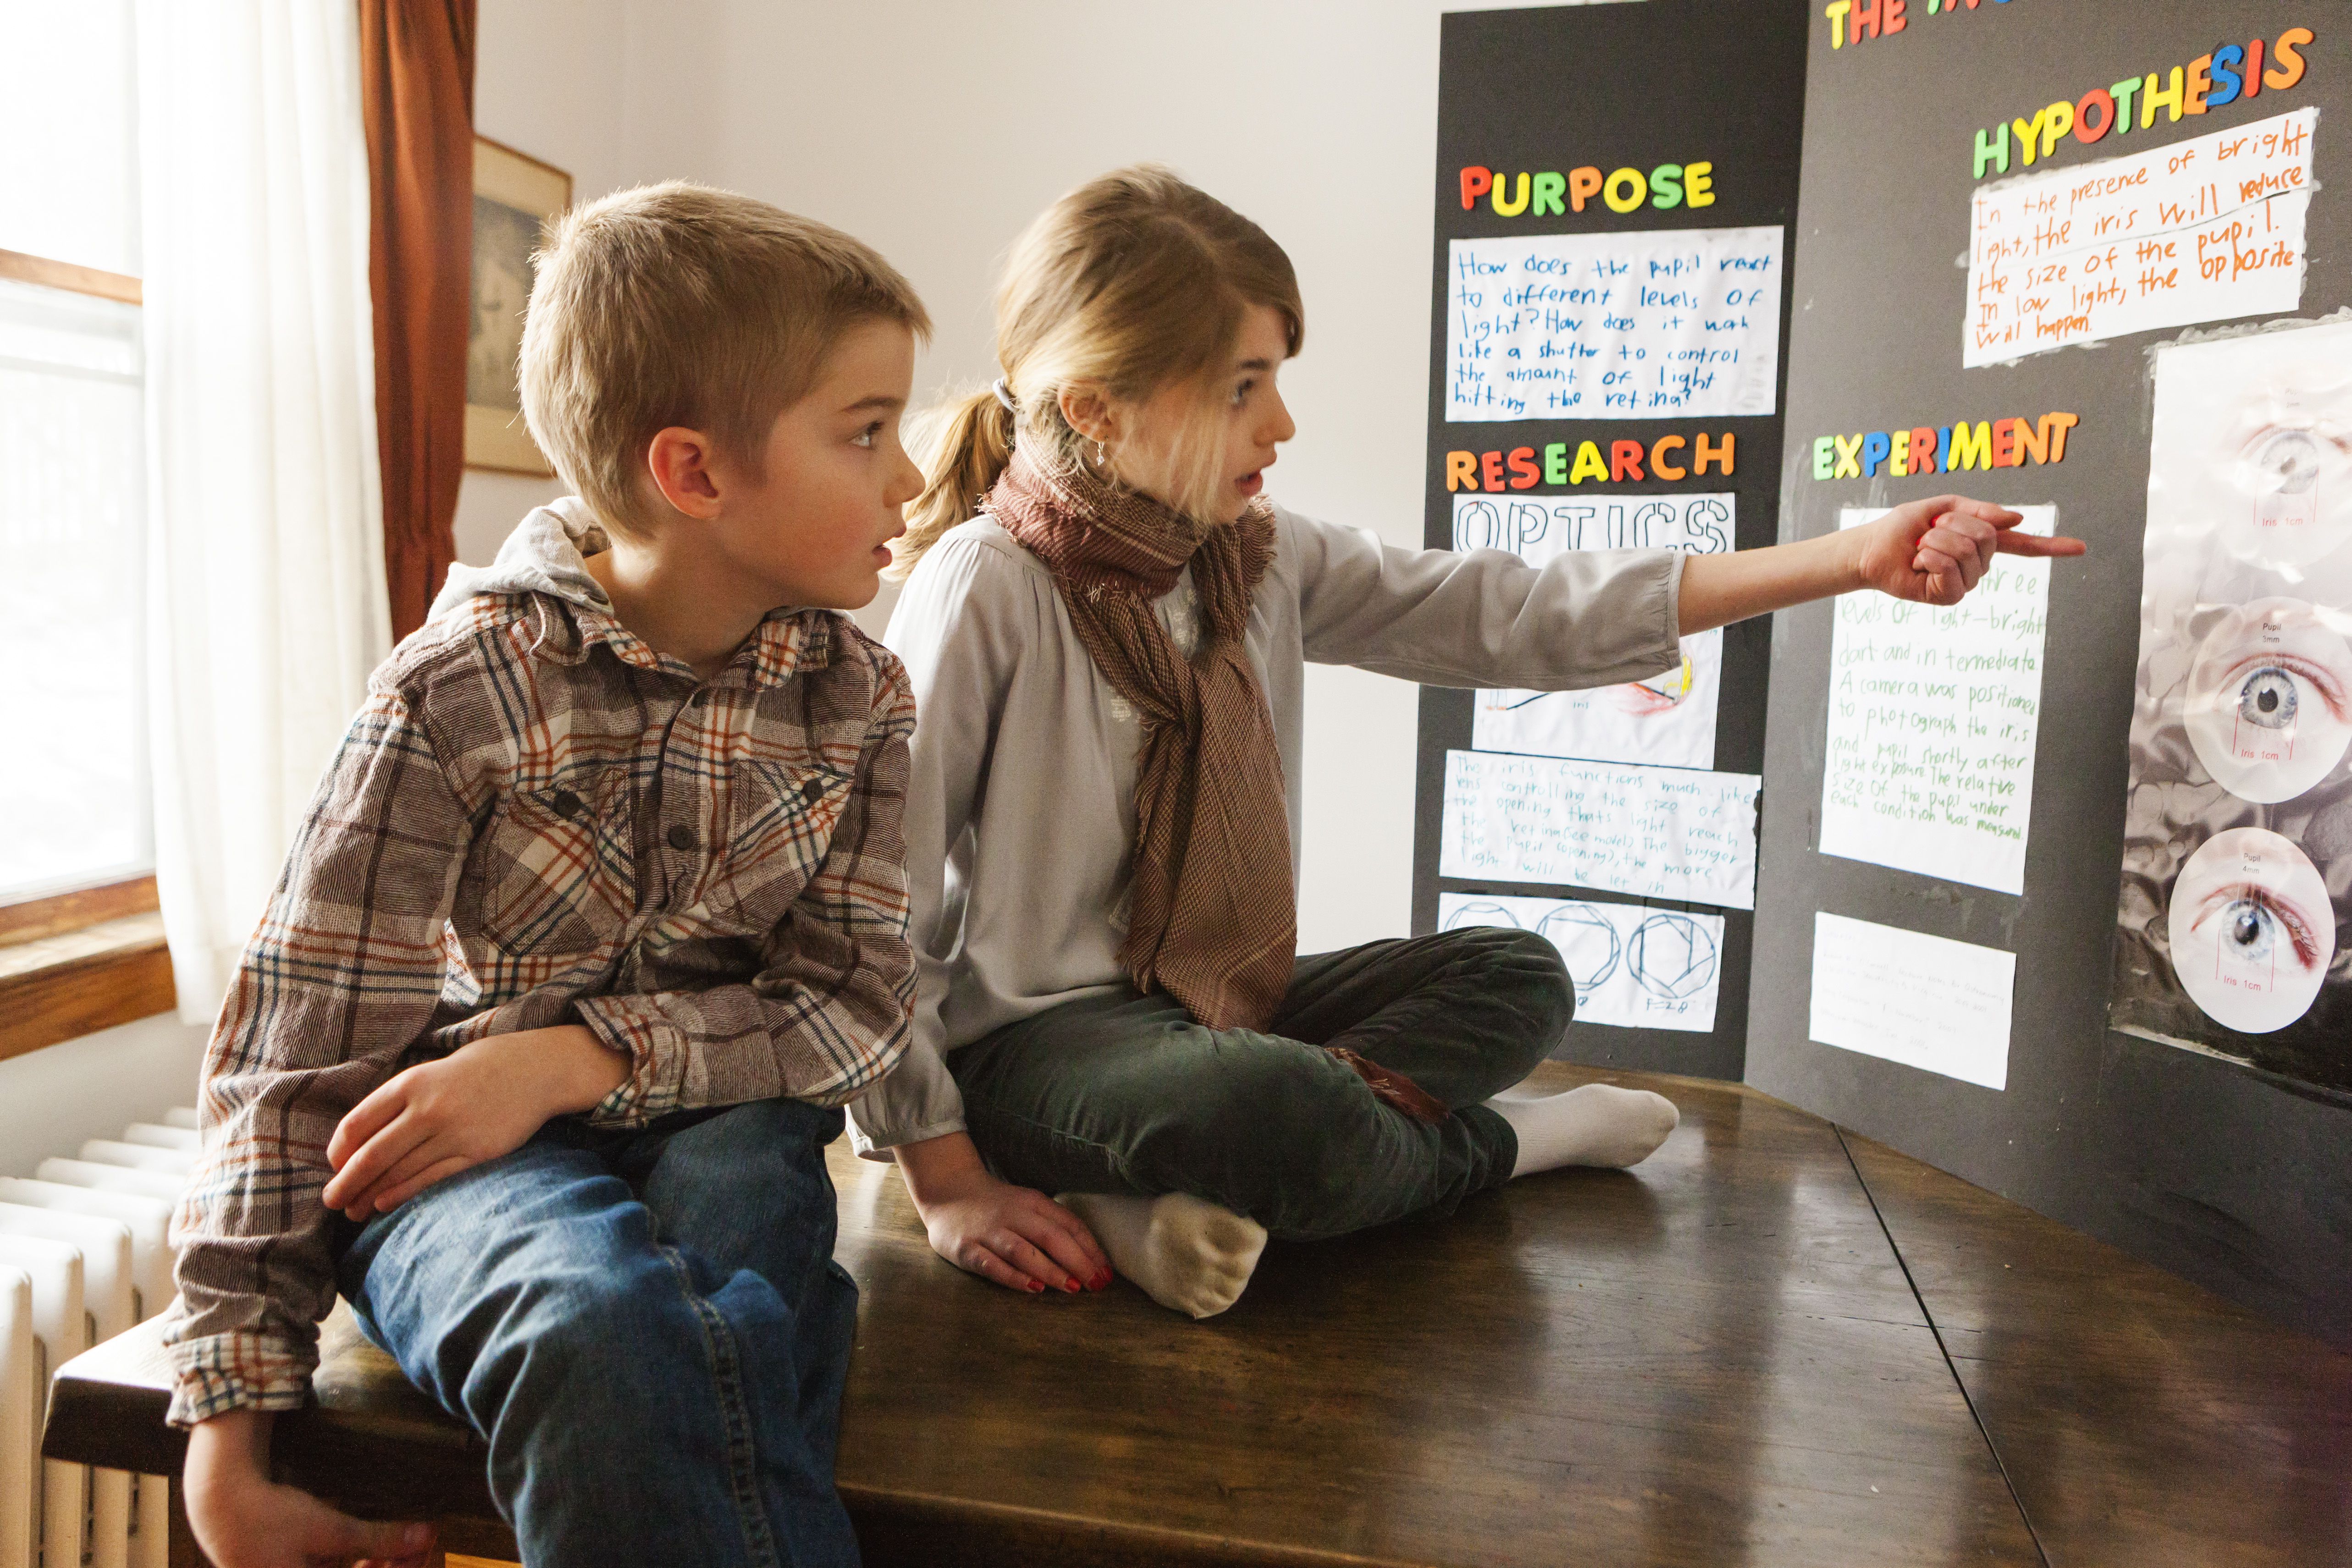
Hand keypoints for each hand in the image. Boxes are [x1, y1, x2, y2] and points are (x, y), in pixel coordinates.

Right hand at [185, 1410, 435, 1567]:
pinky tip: (375, 1552)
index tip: (422, 1554)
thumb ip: (378, 1540)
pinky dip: (358, 1564)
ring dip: (377, 1565)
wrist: (221, 1504)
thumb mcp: (329, 1530)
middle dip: (391, 1566)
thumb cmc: (269, 1518)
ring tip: (403, 1547)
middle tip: (417, 1547)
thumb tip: (426, 1536)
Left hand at [321, 1025, 626, 1220]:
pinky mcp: (476, 1151)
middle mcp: (427, 1108)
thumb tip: (355, 1144)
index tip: (334, 1167)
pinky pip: (430, 1178)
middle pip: (372, 1154)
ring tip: (353, 1210)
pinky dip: (402, 1193)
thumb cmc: (472, 1073)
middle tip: (330, 1201)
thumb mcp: (428, 1074)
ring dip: (370, 1194)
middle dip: (346, 1183)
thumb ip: (395, 1102)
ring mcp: (453, 1131)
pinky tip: (384, 1204)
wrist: (531, 1069)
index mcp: (409, 1083)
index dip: (338, 1152)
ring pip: (399, 1171)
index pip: (357, 1124)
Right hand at [894, 1132, 1112, 1294]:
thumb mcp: (1029, 1207)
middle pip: (1050, 1236)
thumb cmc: (998, 1206)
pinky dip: (1013, 1277)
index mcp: (1033, 1202)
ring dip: (1050, 1270)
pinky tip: (1034, 1288)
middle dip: (1077, 1261)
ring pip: (1023, 1251)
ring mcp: (988, 1231)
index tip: (1107, 1273)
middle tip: (1097, 1285)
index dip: (1090, 1249)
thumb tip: (1092, 1258)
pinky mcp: (966, 1248)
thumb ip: (1055, 1226)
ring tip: (1072, 1288)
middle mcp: (1013, 1214)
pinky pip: (991, 1264)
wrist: (947, 1190)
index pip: (1068, 1224)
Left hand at [1849, 494, 2086, 605]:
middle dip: (1951, 526)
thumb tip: (2018, 519)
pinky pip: (1949, 570)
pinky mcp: (1948, 596)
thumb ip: (1979, 511)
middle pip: (1987, 537)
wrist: (1873, 547)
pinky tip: (1918, 564)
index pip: (2022, 546)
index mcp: (1982, 542)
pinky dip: (1928, 559)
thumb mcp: (1942, 508)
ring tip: (1920, 548)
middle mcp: (1979, 564)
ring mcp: (1965, 583)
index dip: (2051, 547)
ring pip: (1966, 551)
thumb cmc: (1904, 528)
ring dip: (1934, 541)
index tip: (2081, 548)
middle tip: (1928, 532)